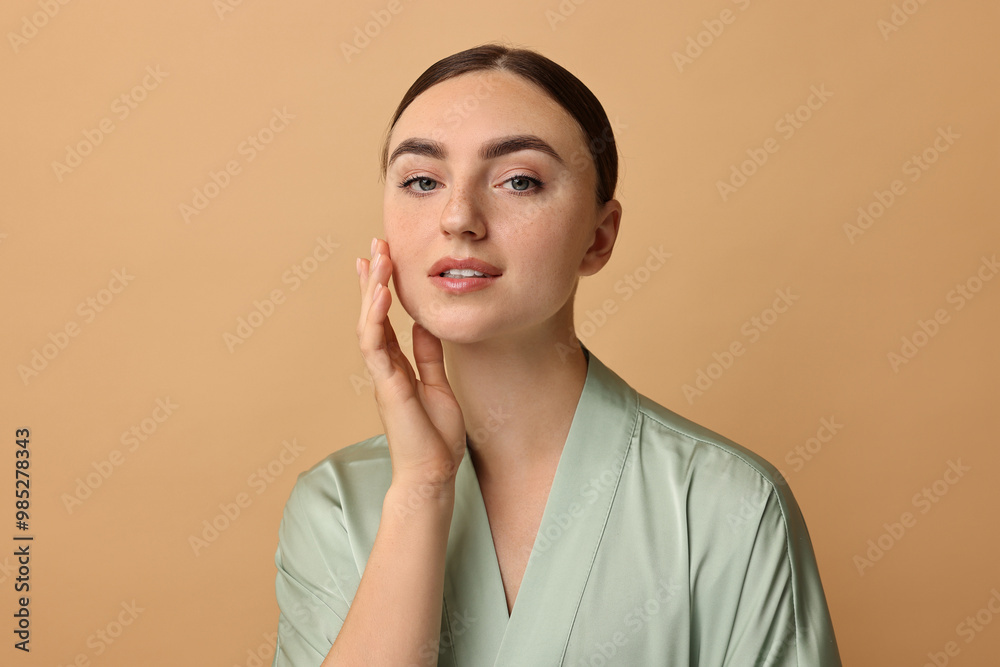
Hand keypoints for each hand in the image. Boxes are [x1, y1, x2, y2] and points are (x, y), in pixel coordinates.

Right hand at [356, 237, 466, 487]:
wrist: (433, 473)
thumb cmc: (435, 436)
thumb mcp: (437, 384)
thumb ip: (427, 355)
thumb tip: (425, 326)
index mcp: (397, 366)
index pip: (385, 319)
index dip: (381, 289)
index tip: (382, 259)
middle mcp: (384, 367)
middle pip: (371, 315)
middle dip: (373, 279)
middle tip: (376, 245)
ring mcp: (382, 375)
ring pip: (368, 324)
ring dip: (371, 290)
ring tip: (377, 258)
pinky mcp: (386, 385)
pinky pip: (375, 346)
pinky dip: (375, 318)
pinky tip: (380, 295)